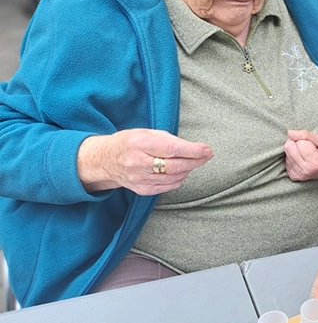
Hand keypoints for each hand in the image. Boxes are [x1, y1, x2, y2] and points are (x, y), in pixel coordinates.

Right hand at [77, 129, 212, 195]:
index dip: (193, 151)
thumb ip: (170, 139)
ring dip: (188, 169)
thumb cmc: (129, 142)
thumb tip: (196, 148)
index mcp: (139, 143)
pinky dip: (179, 179)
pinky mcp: (142, 189)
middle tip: (207, 155)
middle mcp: (138, 162)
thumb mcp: (146, 132)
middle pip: (176, 166)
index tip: (207, 149)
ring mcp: (139, 179)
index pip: (173, 149)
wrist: (105, 161)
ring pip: (174, 178)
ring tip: (193, 161)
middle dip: (196, 161)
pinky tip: (181, 171)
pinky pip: (168, 186)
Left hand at [284, 129, 317, 180]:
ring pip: (286, 153)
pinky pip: (286, 161)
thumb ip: (306, 135)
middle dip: (297, 143)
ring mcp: (299, 175)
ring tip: (307, 154)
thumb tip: (289, 132)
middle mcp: (306, 170)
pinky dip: (293, 158)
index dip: (305, 140)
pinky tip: (303, 160)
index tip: (314, 145)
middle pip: (288, 147)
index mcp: (315, 161)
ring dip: (295, 151)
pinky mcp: (293, 176)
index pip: (299, 142)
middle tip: (308, 148)